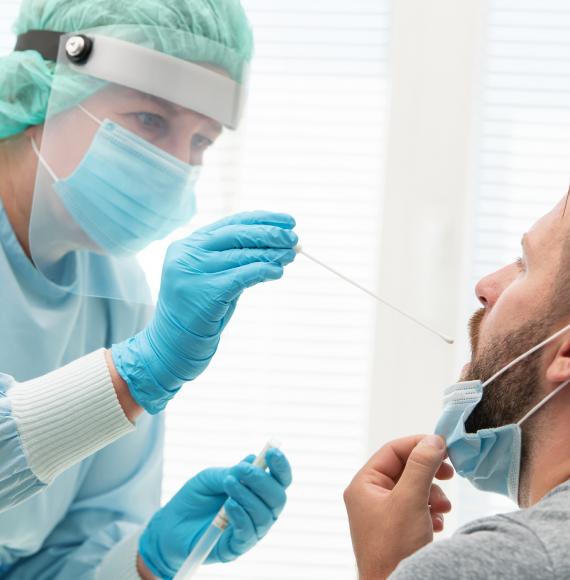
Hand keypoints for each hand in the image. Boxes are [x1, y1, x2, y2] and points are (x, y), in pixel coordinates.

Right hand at [112, 211, 297, 413]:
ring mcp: (191, 272)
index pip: (231, 222)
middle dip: (269, 234)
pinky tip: (278, 272)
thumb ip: (238, 261)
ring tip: (292, 254)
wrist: (172, 347)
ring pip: (240, 255)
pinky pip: (240, 276)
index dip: (262, 219)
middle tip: (295, 238)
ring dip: (271, 253)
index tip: (289, 221)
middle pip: (236, 234)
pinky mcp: (202, 292)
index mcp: (188, 245)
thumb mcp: (216, 278)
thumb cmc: (201, 312)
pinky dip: (262, 271)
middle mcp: (186, 254)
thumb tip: (280, 246)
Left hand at [138, 449, 292, 578]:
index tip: (271, 451)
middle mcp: (260, 512)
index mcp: (258, 492)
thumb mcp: (211, 478)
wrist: (169, 525)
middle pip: (278, 498)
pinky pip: (248, 533)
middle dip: (262, 481)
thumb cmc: (194, 499)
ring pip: (264, 515)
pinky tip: (228, 505)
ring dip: (247, 496)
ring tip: (228, 484)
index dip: (280, 466)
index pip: (280, 480)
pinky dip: (241, 515)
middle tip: (242, 470)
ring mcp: (251, 531)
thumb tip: (253, 459)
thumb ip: (232, 472)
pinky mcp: (237, 547)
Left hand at [343, 435, 453, 579]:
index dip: (418, 445)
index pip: (392, 451)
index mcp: (364, 484)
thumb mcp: (410, 500)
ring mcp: (382, 514)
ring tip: (442, 508)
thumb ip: (421, 466)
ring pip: (412, 489)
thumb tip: (433, 440)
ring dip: (432, 494)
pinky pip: (415, 508)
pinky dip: (429, 511)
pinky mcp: (395, 530)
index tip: (444, 447)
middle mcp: (370, 496)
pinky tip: (436, 523)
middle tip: (450, 474)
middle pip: (404, 469)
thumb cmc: (394, 548)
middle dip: (428, 472)